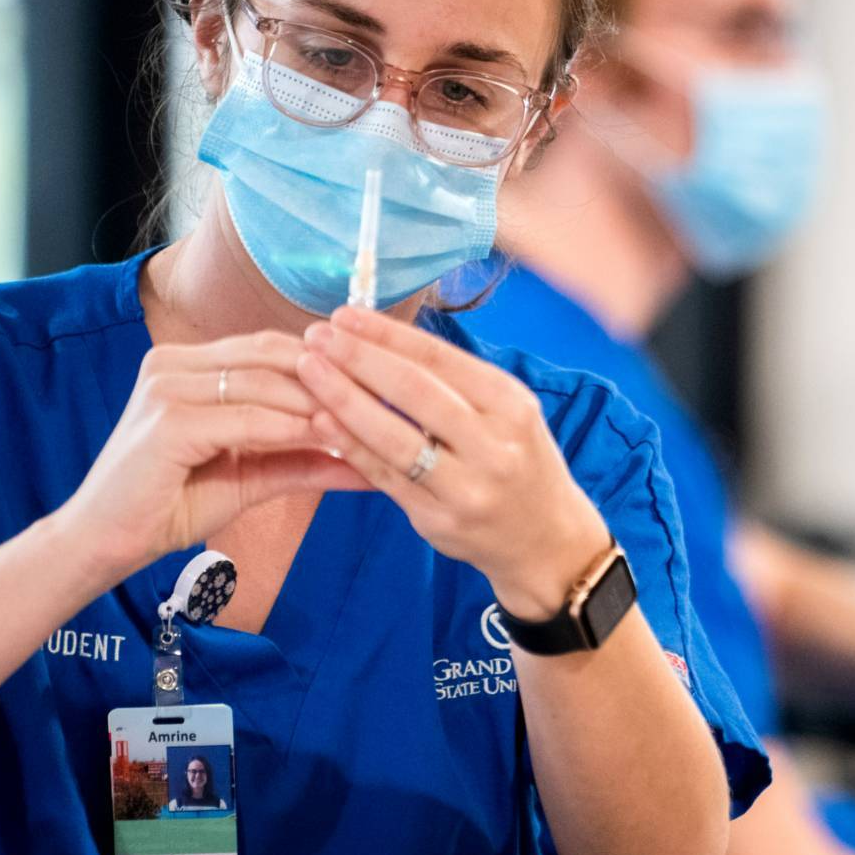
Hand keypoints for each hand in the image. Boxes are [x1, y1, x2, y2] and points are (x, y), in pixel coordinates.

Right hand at [57, 331, 362, 577]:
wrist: (103, 543)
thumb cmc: (170, 507)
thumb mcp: (248, 477)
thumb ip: (300, 460)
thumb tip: (364, 461)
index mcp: (188, 364)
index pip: (270, 348)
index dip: (326, 362)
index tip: (377, 384)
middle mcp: (173, 363)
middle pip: (270, 354)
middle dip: (329, 374)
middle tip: (382, 395)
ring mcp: (166, 387)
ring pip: (262, 382)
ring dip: (317, 401)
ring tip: (364, 420)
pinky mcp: (166, 421)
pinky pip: (244, 418)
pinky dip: (289, 428)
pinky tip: (326, 439)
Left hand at [294, 304, 608, 614]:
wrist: (546, 540)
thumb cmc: (518, 461)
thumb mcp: (508, 413)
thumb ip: (456, 383)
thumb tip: (384, 339)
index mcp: (510, 404)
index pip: (439, 358)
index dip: (387, 334)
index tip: (343, 315)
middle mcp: (493, 444)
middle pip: (415, 392)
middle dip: (359, 359)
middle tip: (316, 335)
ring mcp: (467, 487)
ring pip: (395, 437)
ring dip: (345, 399)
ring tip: (308, 371)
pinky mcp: (440, 520)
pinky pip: (386, 477)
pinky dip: (351, 447)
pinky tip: (321, 422)